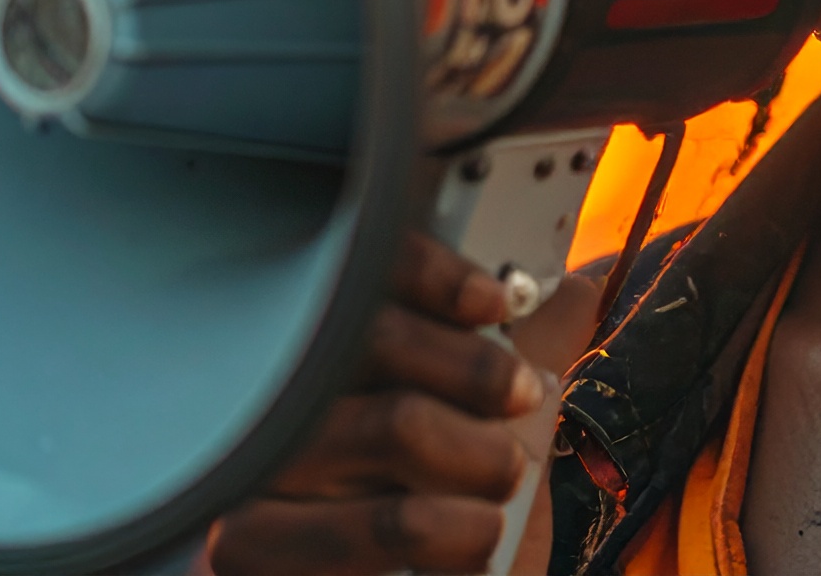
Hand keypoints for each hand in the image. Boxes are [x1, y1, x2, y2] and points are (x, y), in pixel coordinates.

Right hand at [210, 234, 599, 575]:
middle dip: (480, 371)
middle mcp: (263, 408)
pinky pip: (396, 520)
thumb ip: (515, 362)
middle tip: (523, 400)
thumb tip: (571, 292)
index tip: (496, 301)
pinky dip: (466, 532)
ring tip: (500, 491)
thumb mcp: (478, 436)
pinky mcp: (252, 550)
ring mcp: (249, 479)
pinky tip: (474, 552)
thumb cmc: (435, 537)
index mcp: (309, 362)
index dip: (432, 273)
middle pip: (375, 337)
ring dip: (487, 456)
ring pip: (398, 421)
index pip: (350, 274)